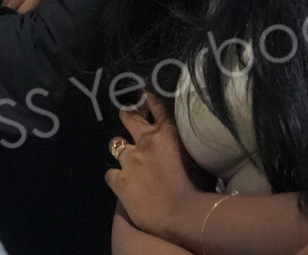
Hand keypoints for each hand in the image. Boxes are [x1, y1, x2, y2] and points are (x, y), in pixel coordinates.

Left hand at [104, 93, 201, 240]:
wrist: (182, 214)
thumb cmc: (198, 188)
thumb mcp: (197, 158)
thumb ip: (185, 147)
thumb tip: (184, 144)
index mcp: (167, 133)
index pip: (155, 108)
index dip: (148, 100)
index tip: (143, 94)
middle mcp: (145, 142)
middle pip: (130, 118)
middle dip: (127, 113)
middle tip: (126, 111)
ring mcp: (130, 161)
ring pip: (115, 144)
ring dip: (119, 147)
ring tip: (121, 151)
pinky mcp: (120, 181)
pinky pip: (110, 173)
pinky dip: (115, 176)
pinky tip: (120, 181)